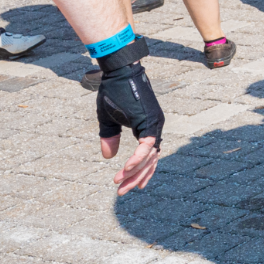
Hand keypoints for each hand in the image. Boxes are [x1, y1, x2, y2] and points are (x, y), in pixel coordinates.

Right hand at [95, 49, 164, 194]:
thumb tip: (109, 157)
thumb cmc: (114, 92)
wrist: (118, 71)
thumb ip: (110, 137)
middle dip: (136, 178)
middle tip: (122, 192)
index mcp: (147, 126)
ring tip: (119, 183)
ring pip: (150, 156)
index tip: (123, 183)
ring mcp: (155, 123)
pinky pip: (147, 146)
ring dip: (135, 172)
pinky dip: (138, 159)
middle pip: (150, 160)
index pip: (148, 156)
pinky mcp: (150, 120)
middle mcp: (155, 127)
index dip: (137, 171)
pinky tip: (126, 169)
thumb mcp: (108, 119)